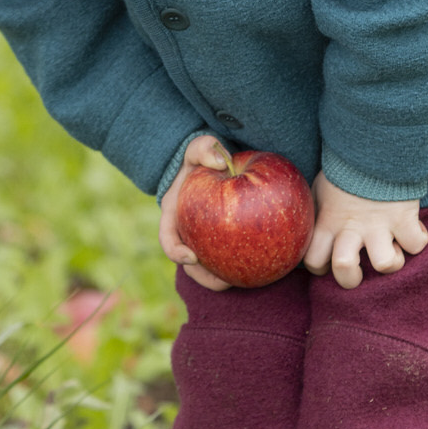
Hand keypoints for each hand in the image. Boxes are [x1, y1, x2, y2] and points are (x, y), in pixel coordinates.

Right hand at [159, 135, 233, 290]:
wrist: (212, 162)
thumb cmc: (202, 156)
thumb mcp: (199, 147)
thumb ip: (204, 148)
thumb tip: (219, 160)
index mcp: (174, 215)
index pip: (169, 239)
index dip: (176, 252)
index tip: (192, 256)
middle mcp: (186, 232)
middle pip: (190, 264)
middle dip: (204, 276)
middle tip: (223, 281)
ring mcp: (203, 238)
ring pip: (209, 265)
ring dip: (221, 278)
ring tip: (240, 282)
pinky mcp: (221, 240)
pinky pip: (229, 254)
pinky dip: (239, 262)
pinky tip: (259, 265)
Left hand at [304, 172, 427, 289]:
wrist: (371, 143)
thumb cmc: (344, 170)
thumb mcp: (320, 189)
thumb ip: (316, 213)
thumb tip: (305, 230)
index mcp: (328, 221)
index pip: (313, 261)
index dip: (320, 267)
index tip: (328, 257)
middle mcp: (352, 227)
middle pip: (344, 271)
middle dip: (351, 277)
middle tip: (359, 264)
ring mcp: (380, 224)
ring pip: (385, 264)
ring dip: (391, 261)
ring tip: (390, 247)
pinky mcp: (404, 217)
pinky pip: (417, 244)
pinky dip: (417, 239)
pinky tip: (411, 227)